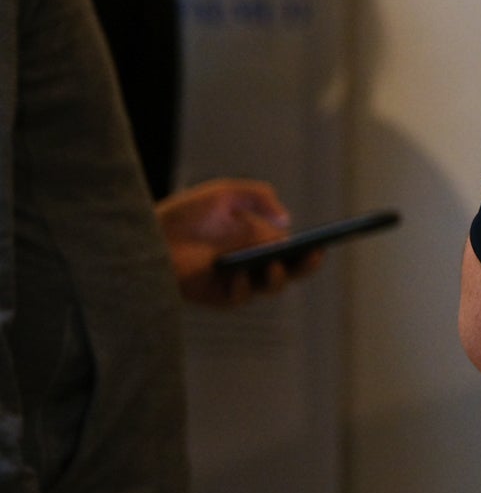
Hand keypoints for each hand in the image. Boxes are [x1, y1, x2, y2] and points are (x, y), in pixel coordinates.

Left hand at [157, 178, 320, 306]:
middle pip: (291, 272)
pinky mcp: (218, 297)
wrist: (147, 236)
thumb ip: (259, 197)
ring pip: (271, 287)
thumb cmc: (185, 213)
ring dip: (277, 277)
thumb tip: (286, 222)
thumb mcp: (225, 193)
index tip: (321, 244)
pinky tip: (240, 276)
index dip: (310, 251)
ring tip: (272, 263)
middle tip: (311, 256)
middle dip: (305, 266)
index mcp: (259, 240)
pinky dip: (245, 288)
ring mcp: (237, 281)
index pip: (293, 250)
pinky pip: (240, 298)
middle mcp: (253, 263)